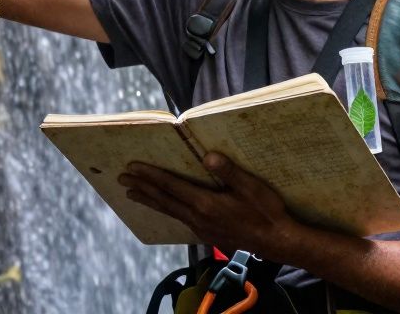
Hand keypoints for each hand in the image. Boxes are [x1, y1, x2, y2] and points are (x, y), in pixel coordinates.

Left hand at [118, 152, 302, 260]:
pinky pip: (179, 219)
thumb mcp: (251, 188)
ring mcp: (201, 227)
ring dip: (150, 200)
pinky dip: (166, 210)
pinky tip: (164, 209)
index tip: (132, 167)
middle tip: (122, 179)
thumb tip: (207, 156)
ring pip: (169, 211)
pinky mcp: (208, 234)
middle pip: (163, 200)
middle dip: (142, 187)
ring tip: (132, 194)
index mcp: (205, 203)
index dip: (150, 175)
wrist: (278, 242)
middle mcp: (198, 217)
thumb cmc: (266, 212)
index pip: (171, 186)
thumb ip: (228, 171)